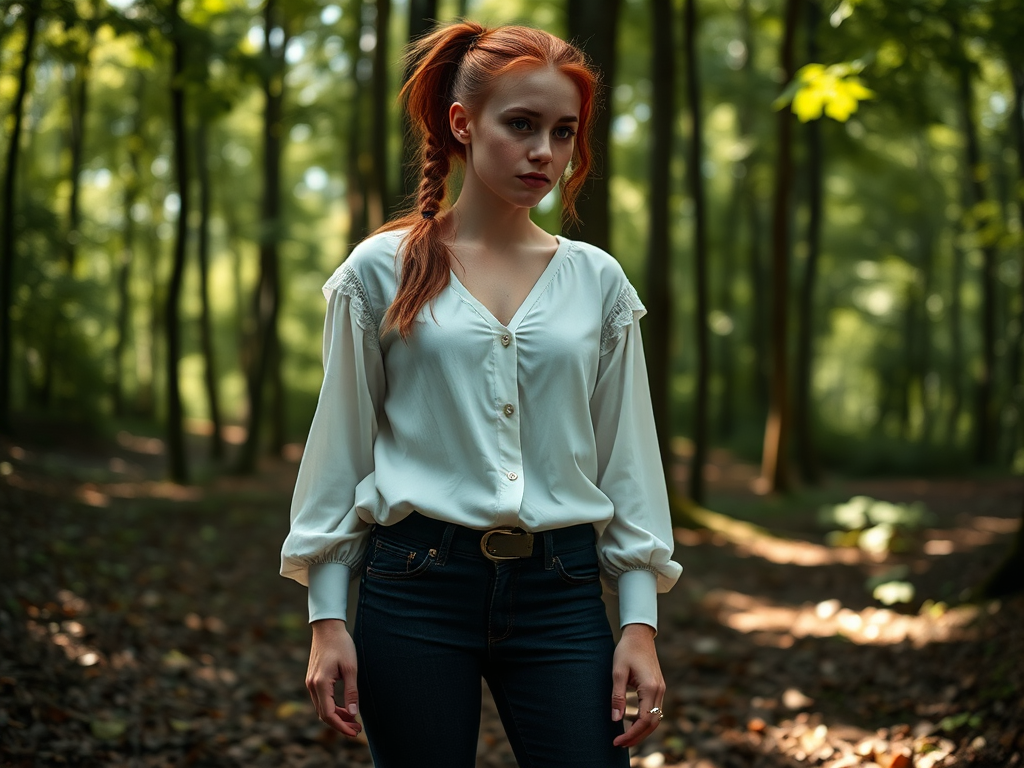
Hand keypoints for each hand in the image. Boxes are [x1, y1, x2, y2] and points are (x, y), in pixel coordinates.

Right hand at [306, 619, 361, 737]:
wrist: (327, 628)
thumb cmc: (341, 645)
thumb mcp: (351, 668)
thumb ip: (351, 692)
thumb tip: (353, 713)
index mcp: (320, 684)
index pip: (329, 714)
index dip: (341, 726)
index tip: (354, 732)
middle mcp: (312, 686)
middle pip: (324, 715)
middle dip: (340, 724)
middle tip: (357, 729)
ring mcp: (310, 683)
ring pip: (322, 708)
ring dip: (336, 717)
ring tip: (354, 721)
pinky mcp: (313, 680)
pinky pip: (321, 700)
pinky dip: (332, 708)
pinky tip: (345, 709)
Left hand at [611, 623, 664, 747]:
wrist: (640, 635)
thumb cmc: (627, 650)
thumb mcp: (617, 672)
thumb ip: (617, 697)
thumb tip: (615, 719)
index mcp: (650, 687)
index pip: (644, 720)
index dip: (631, 734)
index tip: (617, 741)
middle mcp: (659, 690)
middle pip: (652, 723)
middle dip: (637, 737)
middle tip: (620, 744)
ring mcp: (661, 689)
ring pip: (655, 718)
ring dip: (641, 730)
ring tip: (624, 736)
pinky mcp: (658, 687)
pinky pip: (654, 709)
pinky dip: (644, 719)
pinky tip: (630, 719)